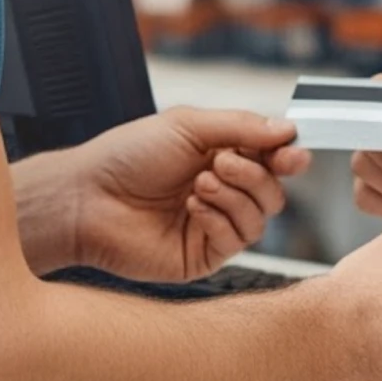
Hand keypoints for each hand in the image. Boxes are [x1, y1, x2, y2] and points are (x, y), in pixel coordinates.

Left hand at [53, 108, 311, 281]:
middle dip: (256, 174)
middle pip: (274, 191)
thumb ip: (242, 126)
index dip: (288, 156)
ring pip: (262, 217)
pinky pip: (237, 239)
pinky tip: (192, 206)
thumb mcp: (187, 125)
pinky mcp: (202, 255)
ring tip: (199, 183)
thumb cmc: (128, 156)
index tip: (294, 153)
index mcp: (220, 157)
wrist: (87, 198)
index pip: (271, 159)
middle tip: (221, 163)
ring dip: (236, 195)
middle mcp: (222, 193)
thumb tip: (289, 130)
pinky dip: (221, 217)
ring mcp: (213, 225)